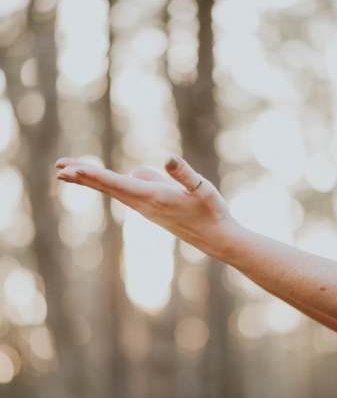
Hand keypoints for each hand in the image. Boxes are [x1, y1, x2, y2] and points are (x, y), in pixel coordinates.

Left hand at [55, 156, 240, 256]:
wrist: (217, 238)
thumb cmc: (212, 212)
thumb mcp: (202, 189)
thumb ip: (184, 174)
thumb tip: (168, 159)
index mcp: (154, 197)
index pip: (117, 183)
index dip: (93, 175)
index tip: (70, 170)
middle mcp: (145, 205)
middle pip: (108, 188)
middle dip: (83, 177)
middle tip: (58, 168)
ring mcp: (147, 209)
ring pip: (115, 191)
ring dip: (93, 181)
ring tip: (73, 172)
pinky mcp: (153, 210)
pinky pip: (127, 194)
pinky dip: (110, 185)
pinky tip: (112, 182)